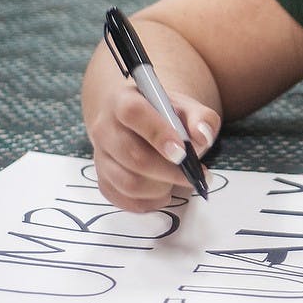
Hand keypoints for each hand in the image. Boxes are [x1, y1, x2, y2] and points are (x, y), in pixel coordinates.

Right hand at [86, 86, 218, 211]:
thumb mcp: (188, 108)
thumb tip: (202, 137)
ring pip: (128, 183)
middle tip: (194, 175)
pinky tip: (165, 192)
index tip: (182, 152)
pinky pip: (123, 199)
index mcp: (124, 101)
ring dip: (161, 188)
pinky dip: (149, 202)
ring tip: (179, 181)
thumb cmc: (166, 115)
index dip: (158, 134)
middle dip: (169, 171)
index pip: (134, 114)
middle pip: (133, 156)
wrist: (141, 122)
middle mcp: (105, 128)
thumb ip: (202, 118)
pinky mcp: (102, 179)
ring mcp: (101, 156)